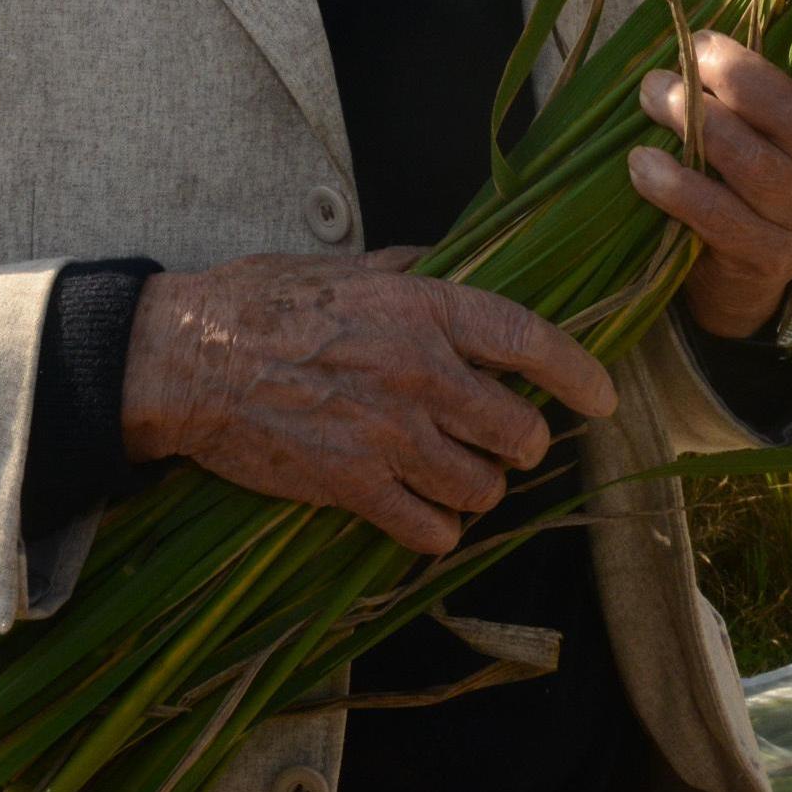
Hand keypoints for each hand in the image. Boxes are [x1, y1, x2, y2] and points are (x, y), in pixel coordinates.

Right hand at [117, 248, 620, 555]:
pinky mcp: (353, 486)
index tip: (603, 396)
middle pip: (520, 432)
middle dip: (521, 443)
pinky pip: (430, 531)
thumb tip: (452, 260)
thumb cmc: (260, 302)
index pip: (530, 342)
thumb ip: (408, 267)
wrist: (189, 357)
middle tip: (505, 441)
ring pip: (482, 489)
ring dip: (477, 488)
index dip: (579, 373)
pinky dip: (436, 529)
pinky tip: (421, 513)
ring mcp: (389, 436)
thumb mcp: (344, 262)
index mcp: (423, 307)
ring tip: (457, 476)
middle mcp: (420, 373)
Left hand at [627, 31, 791, 340]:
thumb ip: (767, 71)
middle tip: (690, 53)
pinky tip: (643, 163)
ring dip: (695, 121)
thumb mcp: (778, 116)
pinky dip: (676, 184)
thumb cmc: (755, 156)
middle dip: (737, 78)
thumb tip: (704, 26)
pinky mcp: (772, 258)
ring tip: (653, 93)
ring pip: (755, 165)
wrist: (742, 265)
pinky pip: (720, 216)